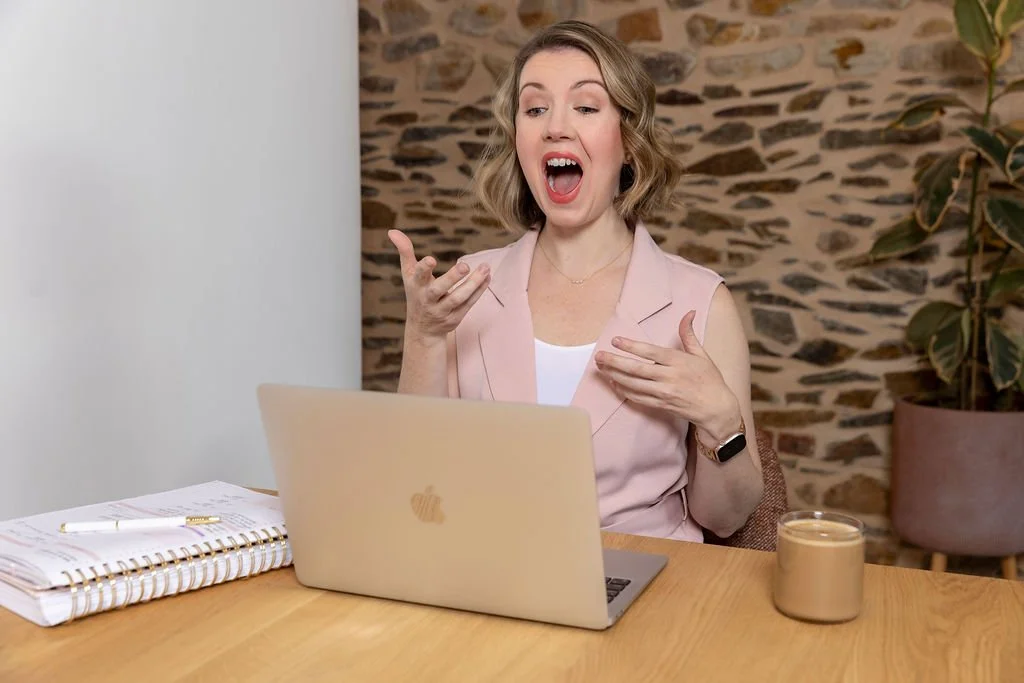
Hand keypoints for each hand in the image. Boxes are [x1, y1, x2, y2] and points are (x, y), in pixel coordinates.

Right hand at [388, 229, 490, 342]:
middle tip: (465, 265)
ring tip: (485, 268)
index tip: (431, 259)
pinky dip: (479, 291)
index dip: (424, 268)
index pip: (418, 276)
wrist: (422, 329)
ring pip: (458, 298)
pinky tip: (487, 277)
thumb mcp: (408, 274)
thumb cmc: (416, 293)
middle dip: (452, 278)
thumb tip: (392, 231)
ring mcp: (442, 310)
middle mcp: (427, 299)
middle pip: (439, 289)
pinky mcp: (455, 317)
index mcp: (416, 286)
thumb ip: (404, 252)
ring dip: (473, 284)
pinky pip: (469, 304)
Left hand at [594, 310, 740, 441]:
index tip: (615, 340)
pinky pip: (637, 398)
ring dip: (614, 376)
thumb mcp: (701, 354)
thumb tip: (689, 312)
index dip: (632, 346)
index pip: (650, 352)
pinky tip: (613, 383)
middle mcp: (669, 377)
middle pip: (636, 369)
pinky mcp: (660, 405)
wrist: (716, 408)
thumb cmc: (709, 379)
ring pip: (633, 384)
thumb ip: (689, 334)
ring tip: (600, 367)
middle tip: (599, 356)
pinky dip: (623, 390)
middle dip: (615, 362)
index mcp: (679, 362)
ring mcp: (664, 393)